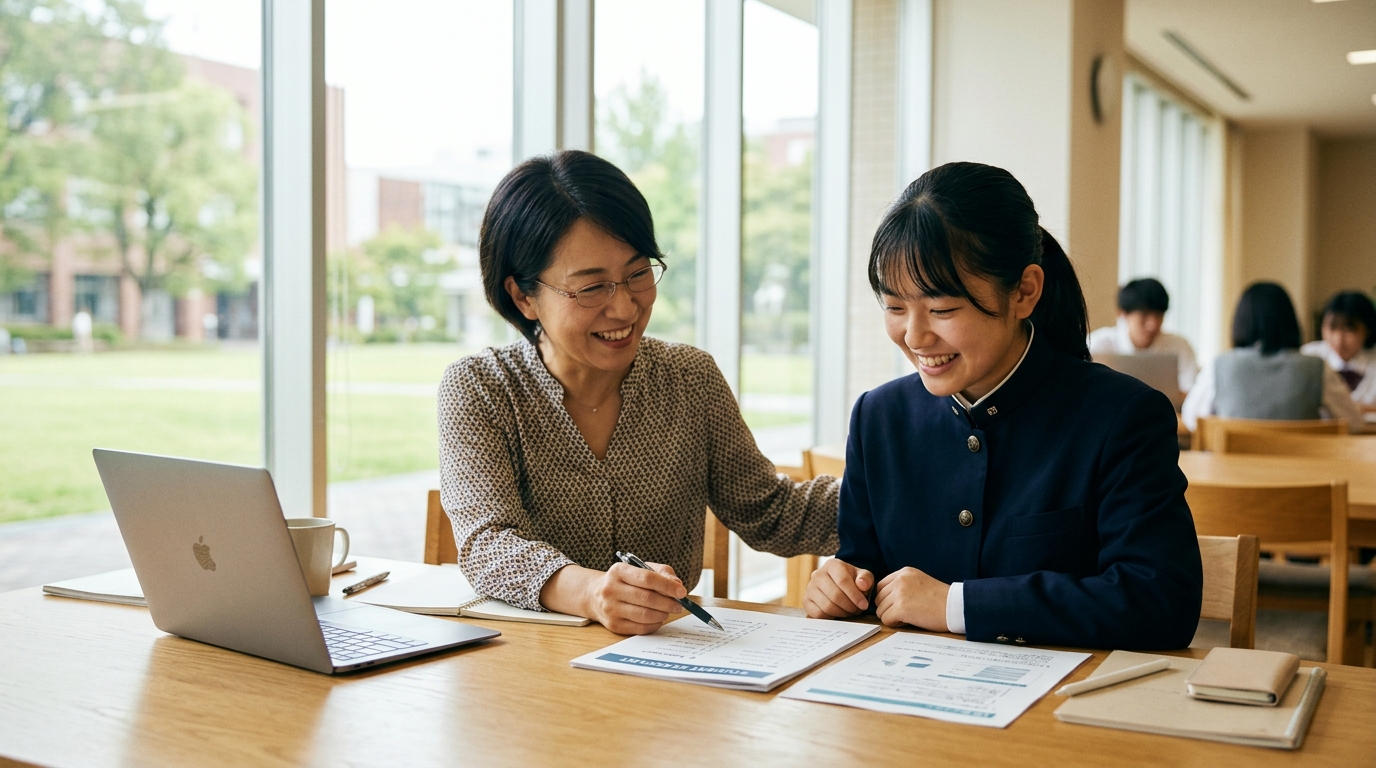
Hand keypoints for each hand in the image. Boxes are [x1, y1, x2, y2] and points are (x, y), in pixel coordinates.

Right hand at [542, 562, 684, 634]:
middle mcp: (611, 590)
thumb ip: (661, 573)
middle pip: (647, 598)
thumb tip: (677, 585)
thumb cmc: (624, 581)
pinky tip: (657, 618)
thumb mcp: (640, 569)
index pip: (647, 578)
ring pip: (645, 615)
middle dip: (668, 603)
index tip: (682, 592)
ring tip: (668, 611)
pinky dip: (654, 624)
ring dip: (662, 614)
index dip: (667, 586)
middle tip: (679, 605)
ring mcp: (610, 609)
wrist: (595, 595)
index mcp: (618, 571)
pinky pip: (641, 628)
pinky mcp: (613, 625)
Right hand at [803, 558, 873, 618]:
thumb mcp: (863, 576)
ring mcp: (810, 588)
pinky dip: (831, 617)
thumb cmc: (853, 581)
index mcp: (832, 565)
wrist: (837, 584)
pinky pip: (818, 614)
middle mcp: (818, 574)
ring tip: (850, 611)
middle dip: (850, 606)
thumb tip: (862, 585)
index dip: (855, 596)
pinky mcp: (806, 600)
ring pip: (827, 606)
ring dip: (842, 613)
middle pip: (835, 595)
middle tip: (857, 610)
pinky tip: (838, 613)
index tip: (864, 605)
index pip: (843, 581)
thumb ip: (866, 579)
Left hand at [874, 567, 949, 630]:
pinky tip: (910, 620)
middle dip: (889, 608)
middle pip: (879, 599)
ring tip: (911, 616)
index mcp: (904, 572)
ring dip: (893, 616)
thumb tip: (882, 599)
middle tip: (907, 612)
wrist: (955, 607)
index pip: (881, 586)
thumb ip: (902, 585)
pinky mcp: (901, 608)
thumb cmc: (940, 599)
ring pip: (881, 610)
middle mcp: (900, 580)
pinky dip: (895, 623)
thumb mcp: (919, 582)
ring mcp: (899, 593)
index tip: (901, 605)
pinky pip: (886, 619)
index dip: (888, 599)